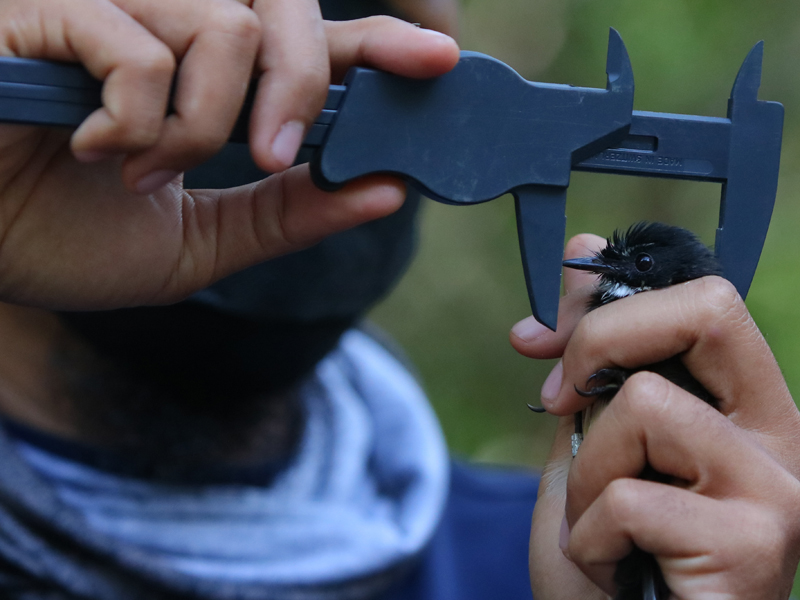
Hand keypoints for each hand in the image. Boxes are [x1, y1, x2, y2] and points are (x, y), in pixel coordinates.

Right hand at [0, 1, 458, 309]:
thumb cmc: (65, 239)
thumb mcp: (203, 244)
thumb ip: (289, 215)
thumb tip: (385, 191)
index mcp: (205, 80)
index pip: (310, 43)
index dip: (377, 44)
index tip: (438, 58)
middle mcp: (164, 27)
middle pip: (282, 10)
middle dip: (295, 84)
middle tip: (266, 154)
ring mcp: (107, 9)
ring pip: (222, 28)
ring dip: (200, 123)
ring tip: (143, 169)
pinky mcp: (46, 10)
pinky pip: (140, 48)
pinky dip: (137, 119)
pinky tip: (95, 148)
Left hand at [511, 234, 799, 598]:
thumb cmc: (614, 558)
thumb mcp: (590, 443)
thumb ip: (593, 360)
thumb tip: (581, 249)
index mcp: (743, 408)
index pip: (703, 300)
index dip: (608, 305)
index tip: (544, 345)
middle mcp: (780, 437)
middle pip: (708, 307)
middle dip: (603, 339)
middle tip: (562, 403)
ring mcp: (777, 490)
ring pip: (644, 404)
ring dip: (586, 475)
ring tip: (602, 527)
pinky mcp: (755, 545)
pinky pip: (629, 498)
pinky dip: (589, 536)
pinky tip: (615, 568)